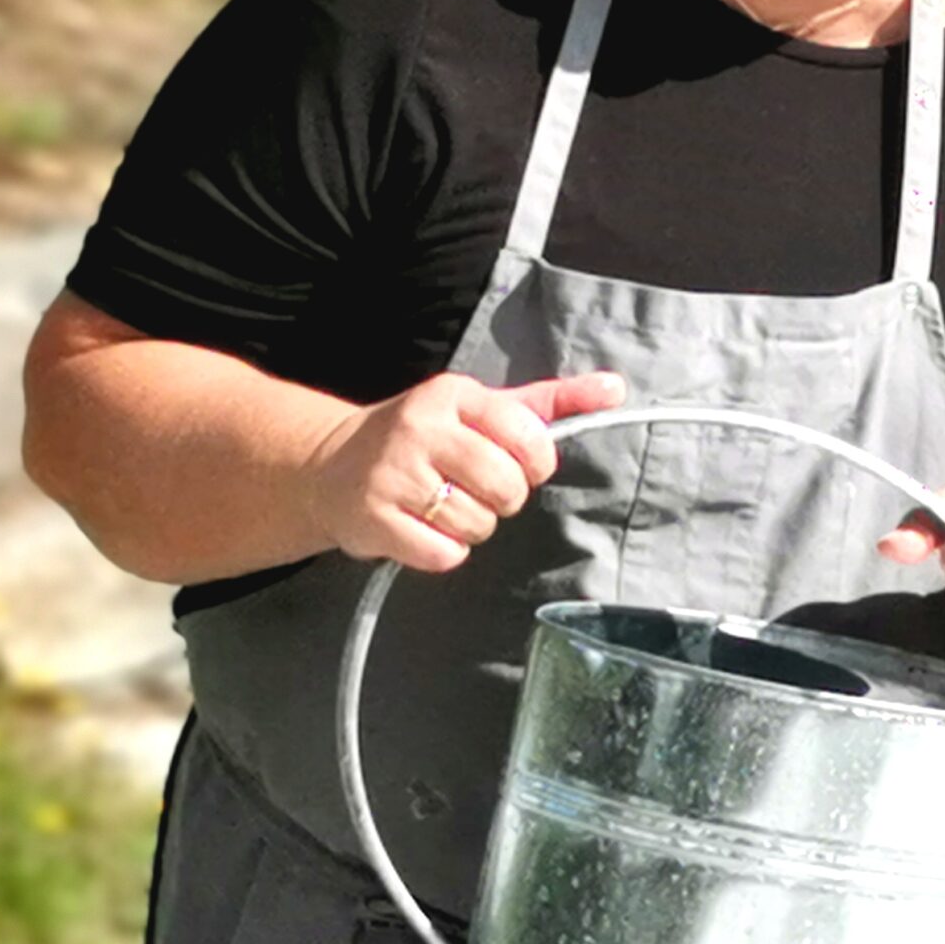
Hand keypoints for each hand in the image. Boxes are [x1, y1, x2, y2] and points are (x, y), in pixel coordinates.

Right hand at [302, 370, 625, 571]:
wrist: (328, 466)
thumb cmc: (423, 439)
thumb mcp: (482, 409)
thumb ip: (549, 403)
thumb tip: (615, 388)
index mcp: (454, 396)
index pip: (528, 436)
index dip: (535, 463)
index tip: (518, 465)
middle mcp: (421, 429)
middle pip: (506, 486)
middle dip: (503, 499)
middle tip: (477, 491)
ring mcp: (393, 475)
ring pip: (478, 524)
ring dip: (472, 527)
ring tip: (443, 507)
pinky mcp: (374, 519)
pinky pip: (444, 555)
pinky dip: (443, 552)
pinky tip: (422, 529)